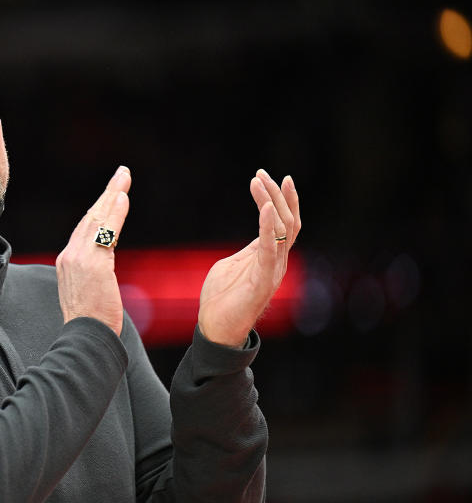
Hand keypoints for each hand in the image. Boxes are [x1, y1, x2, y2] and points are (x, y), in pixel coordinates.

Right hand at [56, 166, 130, 334]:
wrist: (85, 338)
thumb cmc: (91, 323)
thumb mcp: (88, 293)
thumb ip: (93, 276)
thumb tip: (103, 271)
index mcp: (68, 262)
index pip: (85, 229)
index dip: (99, 210)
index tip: (111, 195)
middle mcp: (70, 256)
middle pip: (90, 218)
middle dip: (106, 195)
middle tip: (122, 175)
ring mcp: (80, 259)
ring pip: (98, 220)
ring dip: (112, 196)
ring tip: (124, 179)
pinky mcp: (94, 264)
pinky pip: (107, 232)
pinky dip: (115, 214)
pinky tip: (123, 199)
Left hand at [197, 169, 301, 345]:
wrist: (215, 329)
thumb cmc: (221, 299)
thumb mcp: (233, 265)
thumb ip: (247, 250)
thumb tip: (255, 238)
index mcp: (269, 257)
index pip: (285, 224)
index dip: (284, 200)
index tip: (276, 177)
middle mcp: (276, 262)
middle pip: (286, 221)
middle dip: (276, 194)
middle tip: (261, 173)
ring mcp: (272, 271)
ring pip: (281, 230)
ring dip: (270, 202)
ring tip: (258, 181)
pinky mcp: (262, 280)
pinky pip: (269, 249)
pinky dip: (268, 226)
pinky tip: (265, 208)